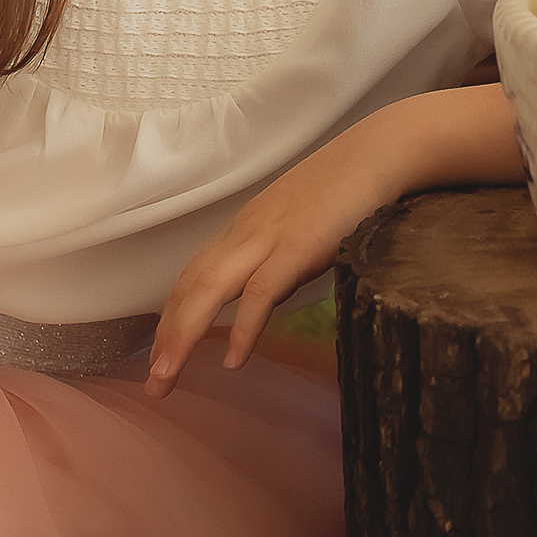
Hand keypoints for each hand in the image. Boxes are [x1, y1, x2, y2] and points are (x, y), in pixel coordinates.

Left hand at [147, 146, 386, 395]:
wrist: (383, 152)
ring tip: (166, 379)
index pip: (193, 276)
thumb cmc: (350, 187)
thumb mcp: (301, 226)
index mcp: (246, 228)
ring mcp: (269, 237)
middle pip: (190, 287)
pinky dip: (243, 328)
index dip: (172, 316)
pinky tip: (233, 361)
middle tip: (153, 384)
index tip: (161, 354)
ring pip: (209, 289)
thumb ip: (280, 259)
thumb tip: (269, 296)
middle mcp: (246, 232)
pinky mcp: (297, 247)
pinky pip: (260, 292)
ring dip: (182, 336)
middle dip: (165, 336)